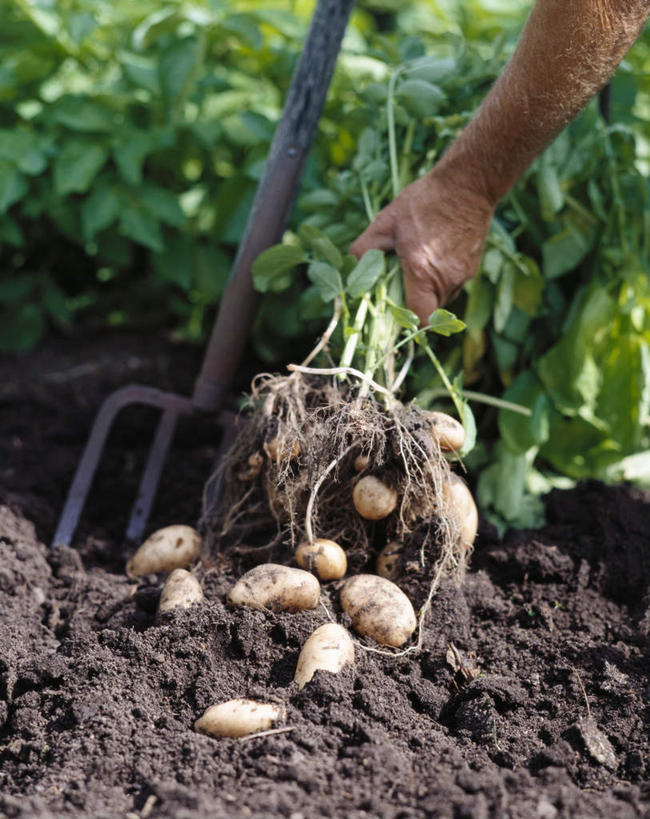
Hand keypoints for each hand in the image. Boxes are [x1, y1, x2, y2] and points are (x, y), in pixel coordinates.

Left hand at [349, 166, 494, 325]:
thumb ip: (364, 249)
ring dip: (427, 296)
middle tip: (398, 292)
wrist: (468, 184)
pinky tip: (430, 262)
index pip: (422, 320)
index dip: (408, 323)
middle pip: (430, 313)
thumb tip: (349, 271)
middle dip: (413, 308)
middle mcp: (446, 279)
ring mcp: (463, 275)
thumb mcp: (385, 222)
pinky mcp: (472, 269)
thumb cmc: (424, 201)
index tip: (395, 315)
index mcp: (423, 271)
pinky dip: (439, 283)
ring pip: (442, 302)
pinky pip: (452, 287)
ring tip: (414, 274)